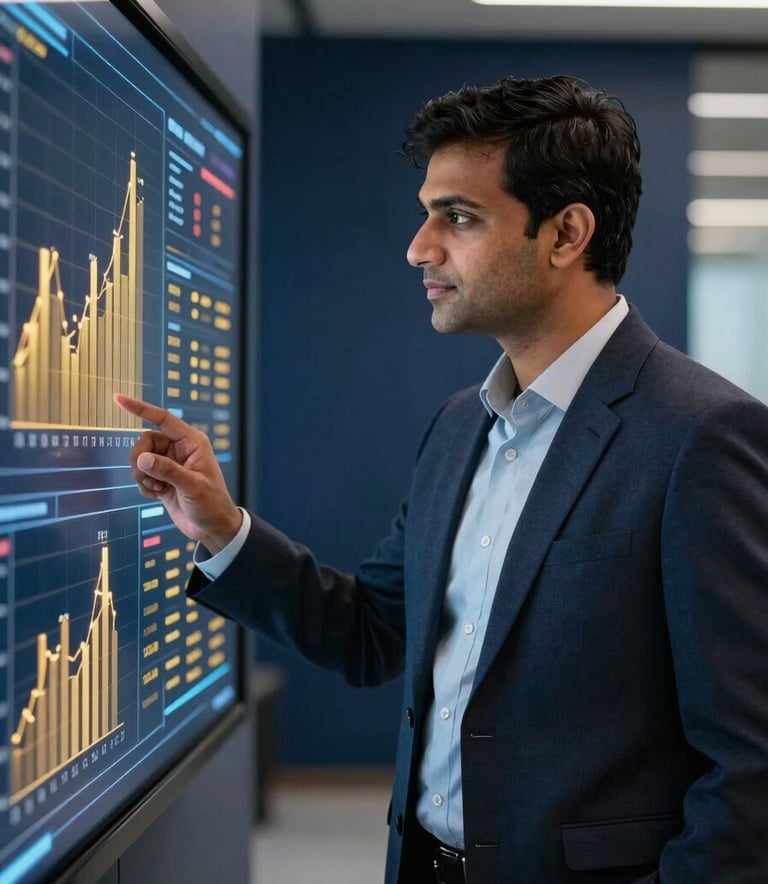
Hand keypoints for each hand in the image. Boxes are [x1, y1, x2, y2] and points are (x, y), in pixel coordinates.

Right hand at [114, 393, 242, 553]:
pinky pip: (142, 475)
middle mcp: (179, 450)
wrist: (211, 528)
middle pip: (145, 442)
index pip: (163, 419)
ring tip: (159, 489)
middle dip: (140, 459)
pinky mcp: (162, 479)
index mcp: (192, 442)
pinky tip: (160, 495)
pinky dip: (145, 486)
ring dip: (142, 476)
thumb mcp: (192, 486)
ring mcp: (169, 464)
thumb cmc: (211, 504)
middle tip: (146, 477)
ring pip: (140, 459)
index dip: (140, 408)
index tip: (118, 399)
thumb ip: (167, 471)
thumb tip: (142, 459)